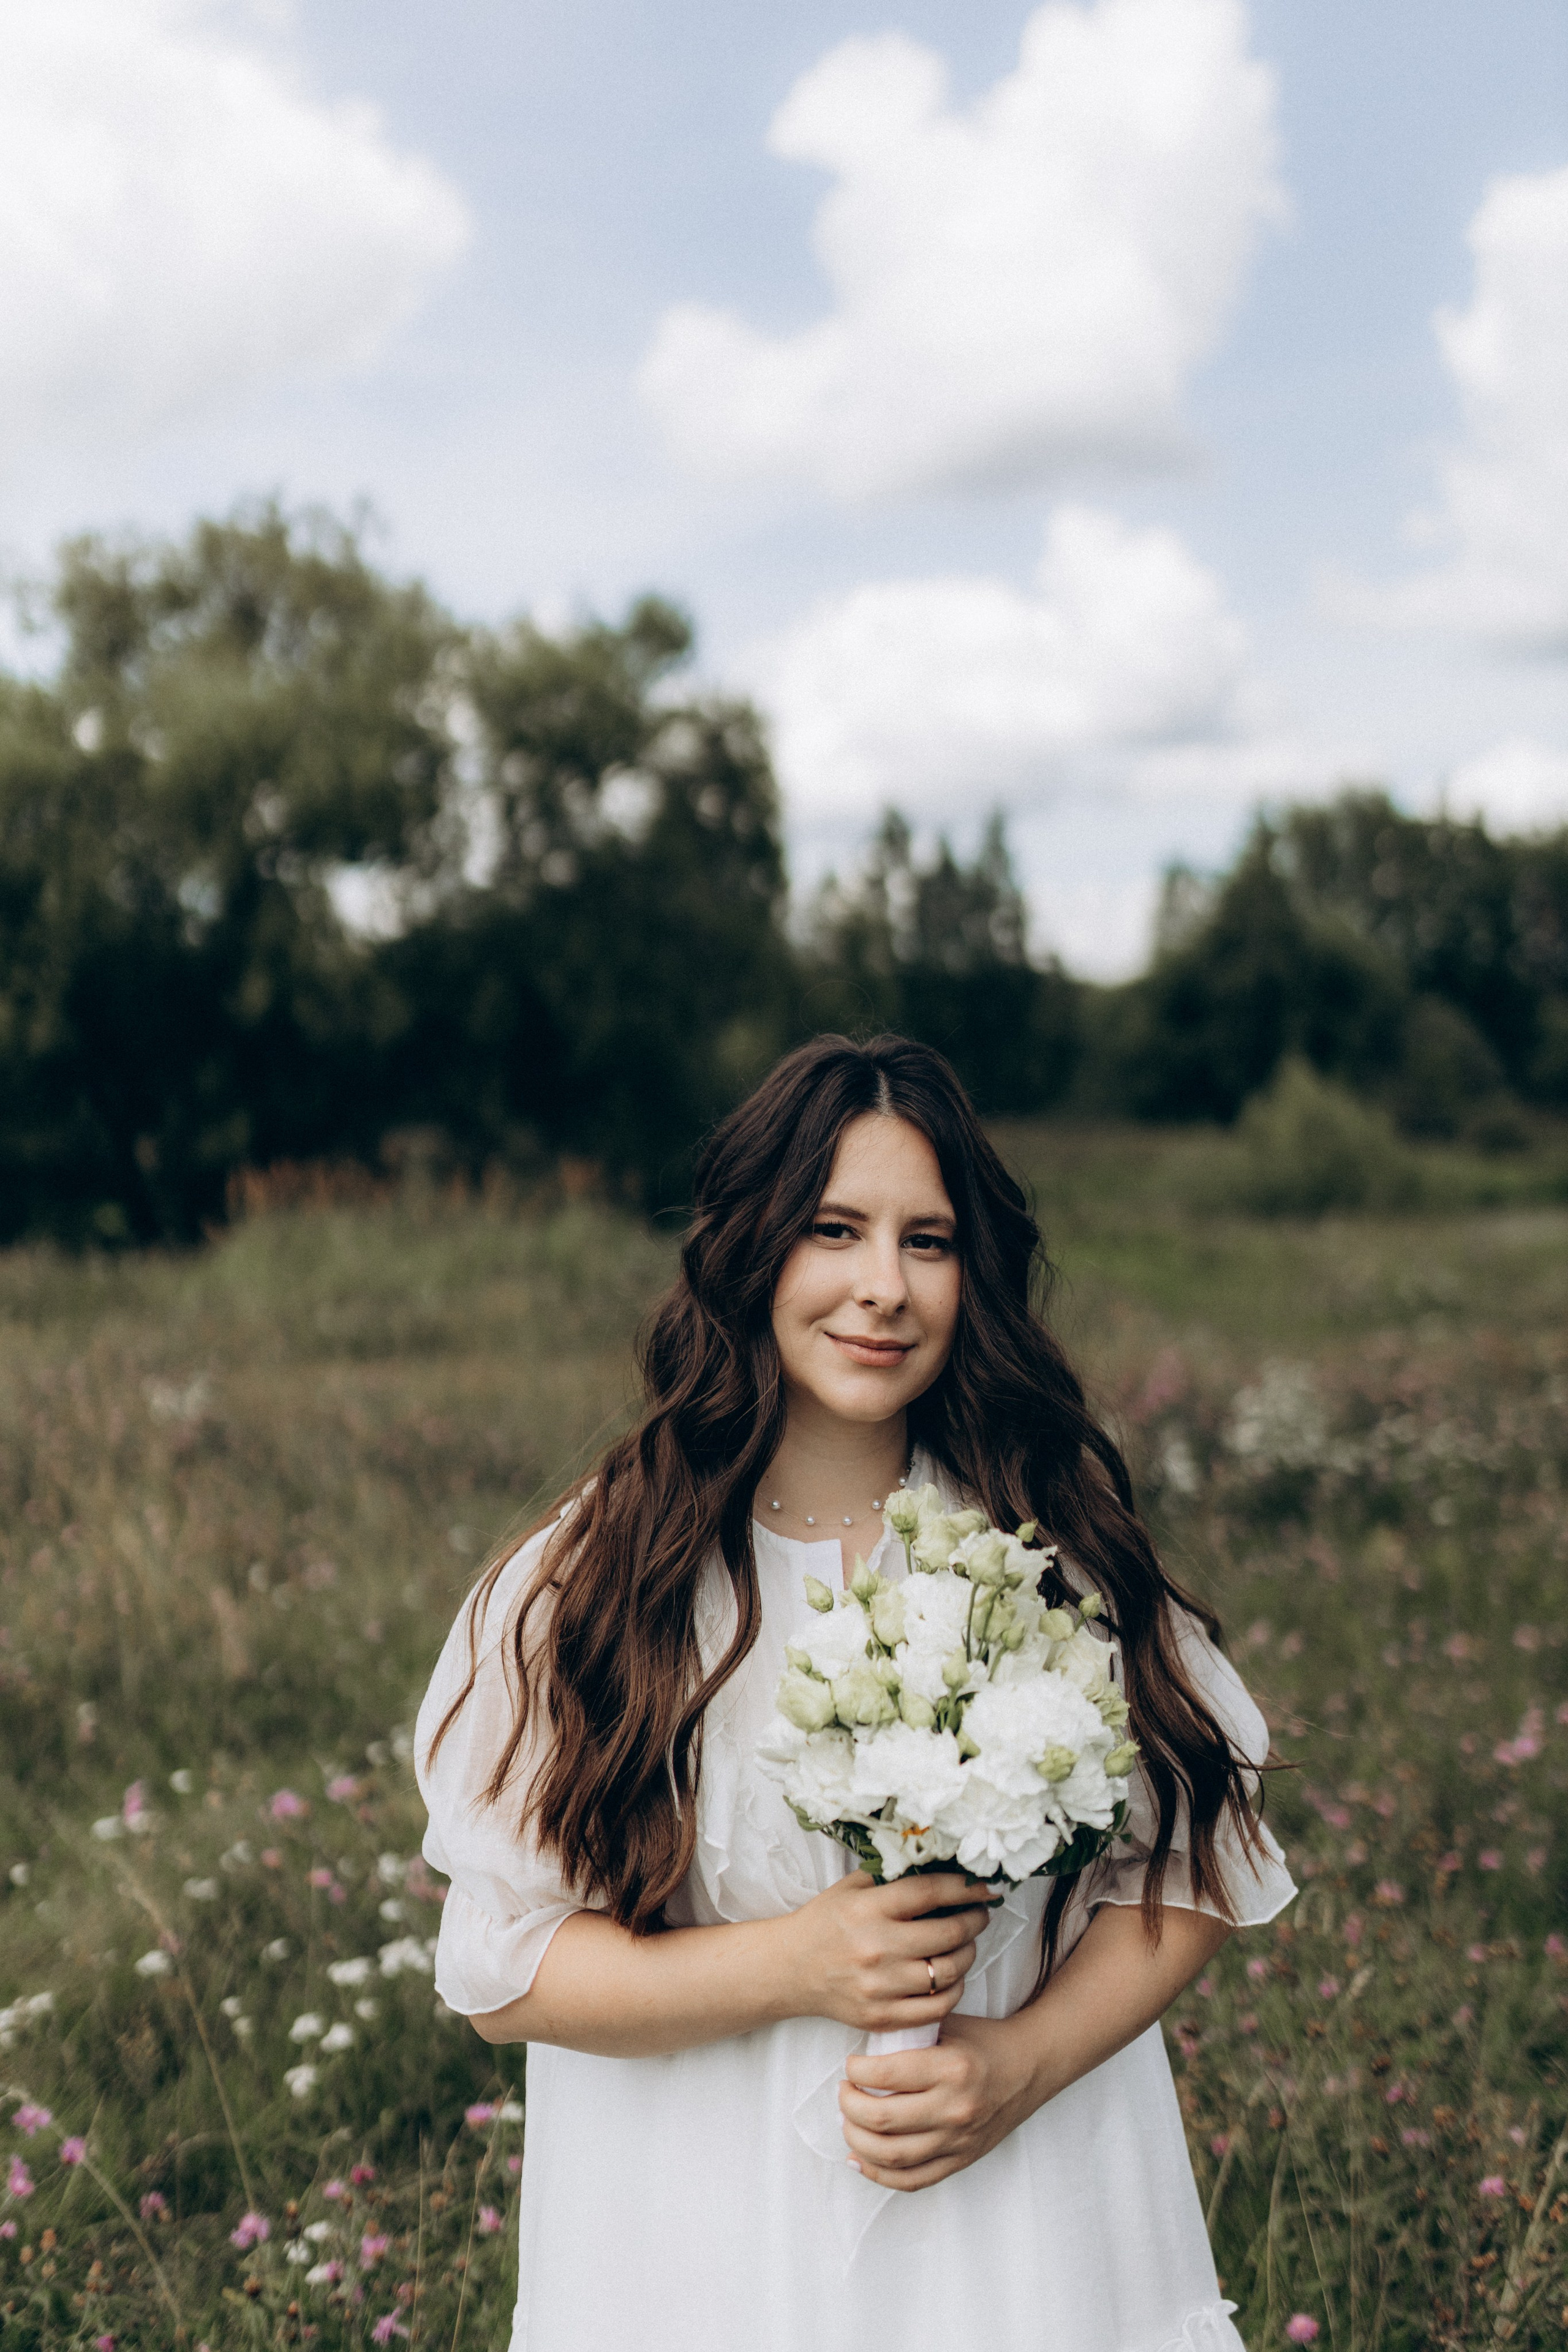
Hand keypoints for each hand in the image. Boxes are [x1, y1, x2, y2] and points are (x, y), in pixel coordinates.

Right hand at [781, 1870, 993, 2032]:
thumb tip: (944, 1865)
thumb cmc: (827, 1922)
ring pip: (948, 1972)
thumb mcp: (853, 1887)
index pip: (930, 1892)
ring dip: (968, 1954)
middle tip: (980, 1913)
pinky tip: (952, 1976)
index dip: (965, 1887)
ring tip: (966, 1943)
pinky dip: (954, 1990)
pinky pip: (937, 2008)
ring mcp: (879, 1988)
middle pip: (948, 1933)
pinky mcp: (881, 2017)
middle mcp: (876, 1948)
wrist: (790, 1969)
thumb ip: (893, 1876)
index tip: (984, 1886)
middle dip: (975, 1920)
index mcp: (869, 1909)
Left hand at [838, 2011, 1036, 2190]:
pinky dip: (878, 2174)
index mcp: (951, 2068)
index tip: (850, 2064)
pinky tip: (857, 2159)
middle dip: (849, 2106)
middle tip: (843, 2092)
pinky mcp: (961, 2160)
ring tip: (847, 2121)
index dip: (856, 2070)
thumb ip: (909, 2034)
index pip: (886, 2074)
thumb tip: (861, 2048)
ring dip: (857, 2140)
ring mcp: (958, 2140)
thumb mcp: (948, 2024)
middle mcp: (955, 2108)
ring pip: (892, 2155)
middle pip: (883, 2118)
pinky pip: (912, 2180)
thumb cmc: (982, 2041)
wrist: (1029, 2068)